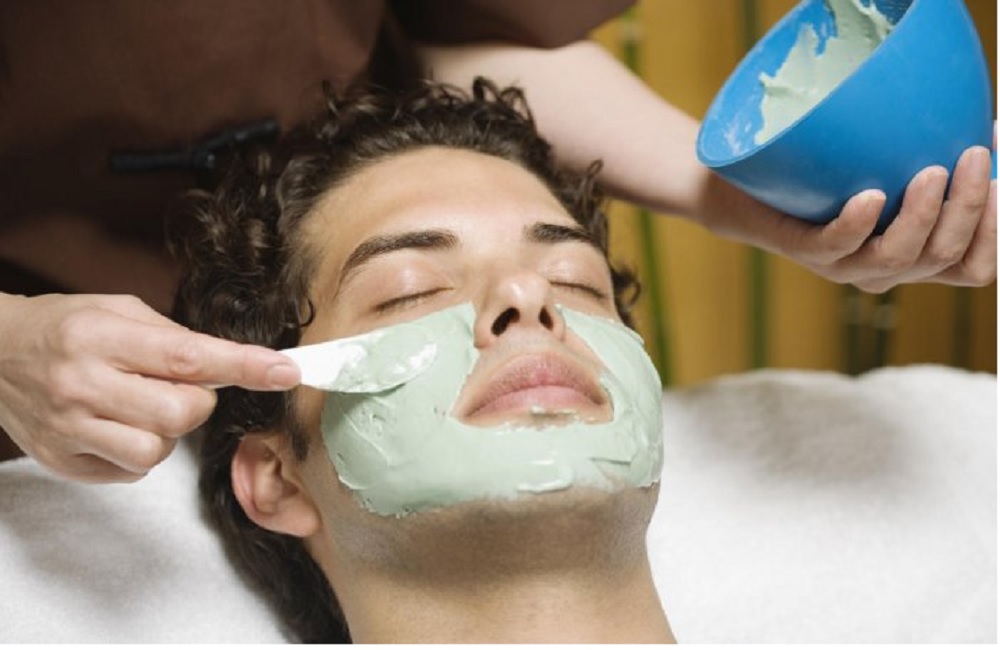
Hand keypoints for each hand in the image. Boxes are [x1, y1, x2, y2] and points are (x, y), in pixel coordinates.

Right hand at [0, 293, 300, 482]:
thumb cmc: (65, 327)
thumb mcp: (118, 310)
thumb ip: (173, 338)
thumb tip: (231, 363)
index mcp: (102, 337)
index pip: (189, 356)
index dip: (245, 366)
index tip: (287, 371)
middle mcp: (82, 384)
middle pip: (181, 414)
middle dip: (197, 403)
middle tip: (176, 386)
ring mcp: (69, 428)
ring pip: (157, 450)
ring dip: (167, 432)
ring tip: (141, 407)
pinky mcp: (63, 462)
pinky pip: (131, 471)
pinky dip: (139, 451)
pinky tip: (118, 425)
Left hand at [769, 145, 995, 293]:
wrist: (753, 191)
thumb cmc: (833, 174)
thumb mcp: (892, 164)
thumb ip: (935, 153)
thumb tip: (986, 117)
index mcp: (917, 254)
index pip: (976, 266)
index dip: (998, 230)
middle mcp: (886, 268)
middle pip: (946, 255)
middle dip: (969, 206)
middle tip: (974, 153)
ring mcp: (845, 264)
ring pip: (899, 256)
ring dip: (924, 214)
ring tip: (932, 169)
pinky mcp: (806, 250)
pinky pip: (837, 246)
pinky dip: (859, 223)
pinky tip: (871, 195)